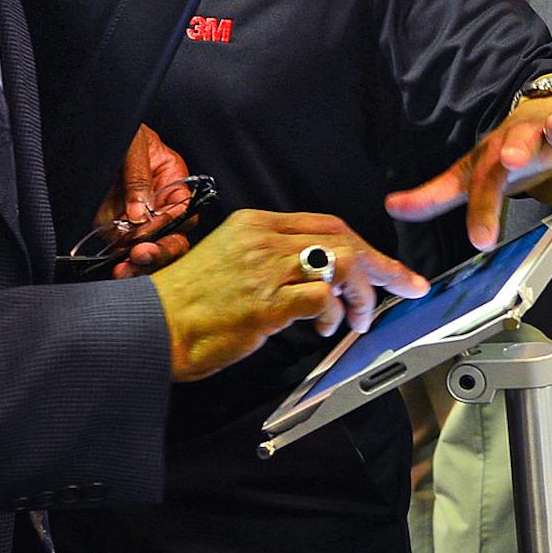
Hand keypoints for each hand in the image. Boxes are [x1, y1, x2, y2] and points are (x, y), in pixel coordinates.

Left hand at [93, 125, 194, 277]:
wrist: (81, 123)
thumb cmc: (114, 124)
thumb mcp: (132, 143)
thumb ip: (138, 177)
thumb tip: (140, 215)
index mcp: (171, 178)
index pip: (183, 210)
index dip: (170, 224)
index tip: (148, 231)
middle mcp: (157, 201)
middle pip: (171, 236)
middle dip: (160, 251)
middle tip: (141, 256)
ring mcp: (134, 216)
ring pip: (147, 249)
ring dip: (139, 263)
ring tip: (125, 270)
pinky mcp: (111, 225)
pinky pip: (120, 249)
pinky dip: (119, 261)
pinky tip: (115, 267)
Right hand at [149, 210, 428, 381]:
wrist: (148, 327)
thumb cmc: (187, 303)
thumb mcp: (230, 260)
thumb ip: (273, 259)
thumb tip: (320, 276)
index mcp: (256, 224)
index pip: (327, 224)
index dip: (365, 245)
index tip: (389, 266)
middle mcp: (263, 239)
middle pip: (343, 239)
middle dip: (381, 266)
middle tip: (403, 287)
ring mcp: (264, 269)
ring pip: (340, 264)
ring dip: (360, 294)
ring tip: (355, 317)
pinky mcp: (264, 303)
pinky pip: (320, 299)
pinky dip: (333, 314)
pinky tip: (326, 329)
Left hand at [386, 84, 551, 249]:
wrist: (548, 116)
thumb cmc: (510, 152)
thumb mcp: (474, 174)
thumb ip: (437, 193)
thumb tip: (392, 207)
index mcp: (494, 155)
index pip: (484, 185)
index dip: (481, 211)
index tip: (481, 241)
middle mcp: (522, 139)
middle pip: (516, 145)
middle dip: (514, 151)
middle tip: (511, 161)